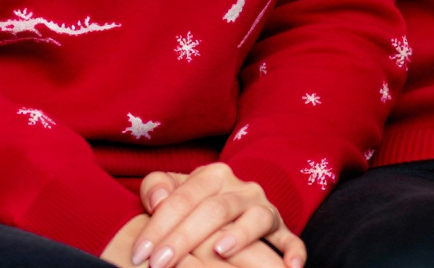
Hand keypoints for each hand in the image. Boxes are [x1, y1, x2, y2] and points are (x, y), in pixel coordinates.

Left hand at [130, 165, 302, 267]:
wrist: (227, 199)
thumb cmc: (192, 202)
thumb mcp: (173, 187)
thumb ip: (157, 186)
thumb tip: (158, 198)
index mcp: (213, 175)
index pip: (183, 197)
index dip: (159, 225)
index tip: (140, 253)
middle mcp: (241, 188)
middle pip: (215, 209)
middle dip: (185, 238)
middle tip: (160, 264)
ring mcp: (262, 208)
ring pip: (254, 218)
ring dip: (240, 234)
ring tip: (219, 251)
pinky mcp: (279, 227)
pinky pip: (289, 238)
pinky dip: (293, 250)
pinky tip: (290, 266)